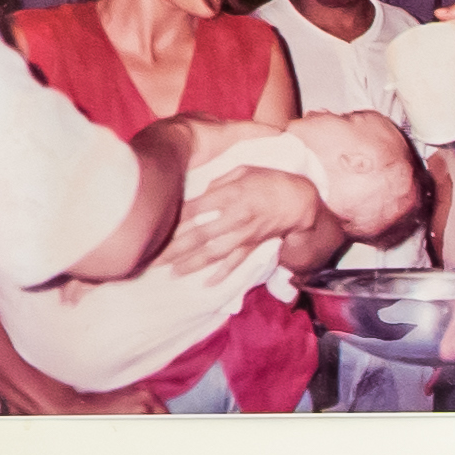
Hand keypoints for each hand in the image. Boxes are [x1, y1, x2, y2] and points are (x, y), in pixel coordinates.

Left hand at [158, 166, 319, 277]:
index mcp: (230, 195)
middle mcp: (235, 218)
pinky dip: (222, 275)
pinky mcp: (253, 246)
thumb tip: (201, 194)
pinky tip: (207, 284)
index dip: (173, 219)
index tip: (153, 226)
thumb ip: (219, 183)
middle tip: (153, 258)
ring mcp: (244, 235)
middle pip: (199, 235)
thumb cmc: (271, 180)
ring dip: (192, 265)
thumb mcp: (243, 170)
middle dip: (174, 249)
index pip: (194, 209)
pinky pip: (236, 262)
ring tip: (172, 273)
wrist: (301, 201)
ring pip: (214, 253)